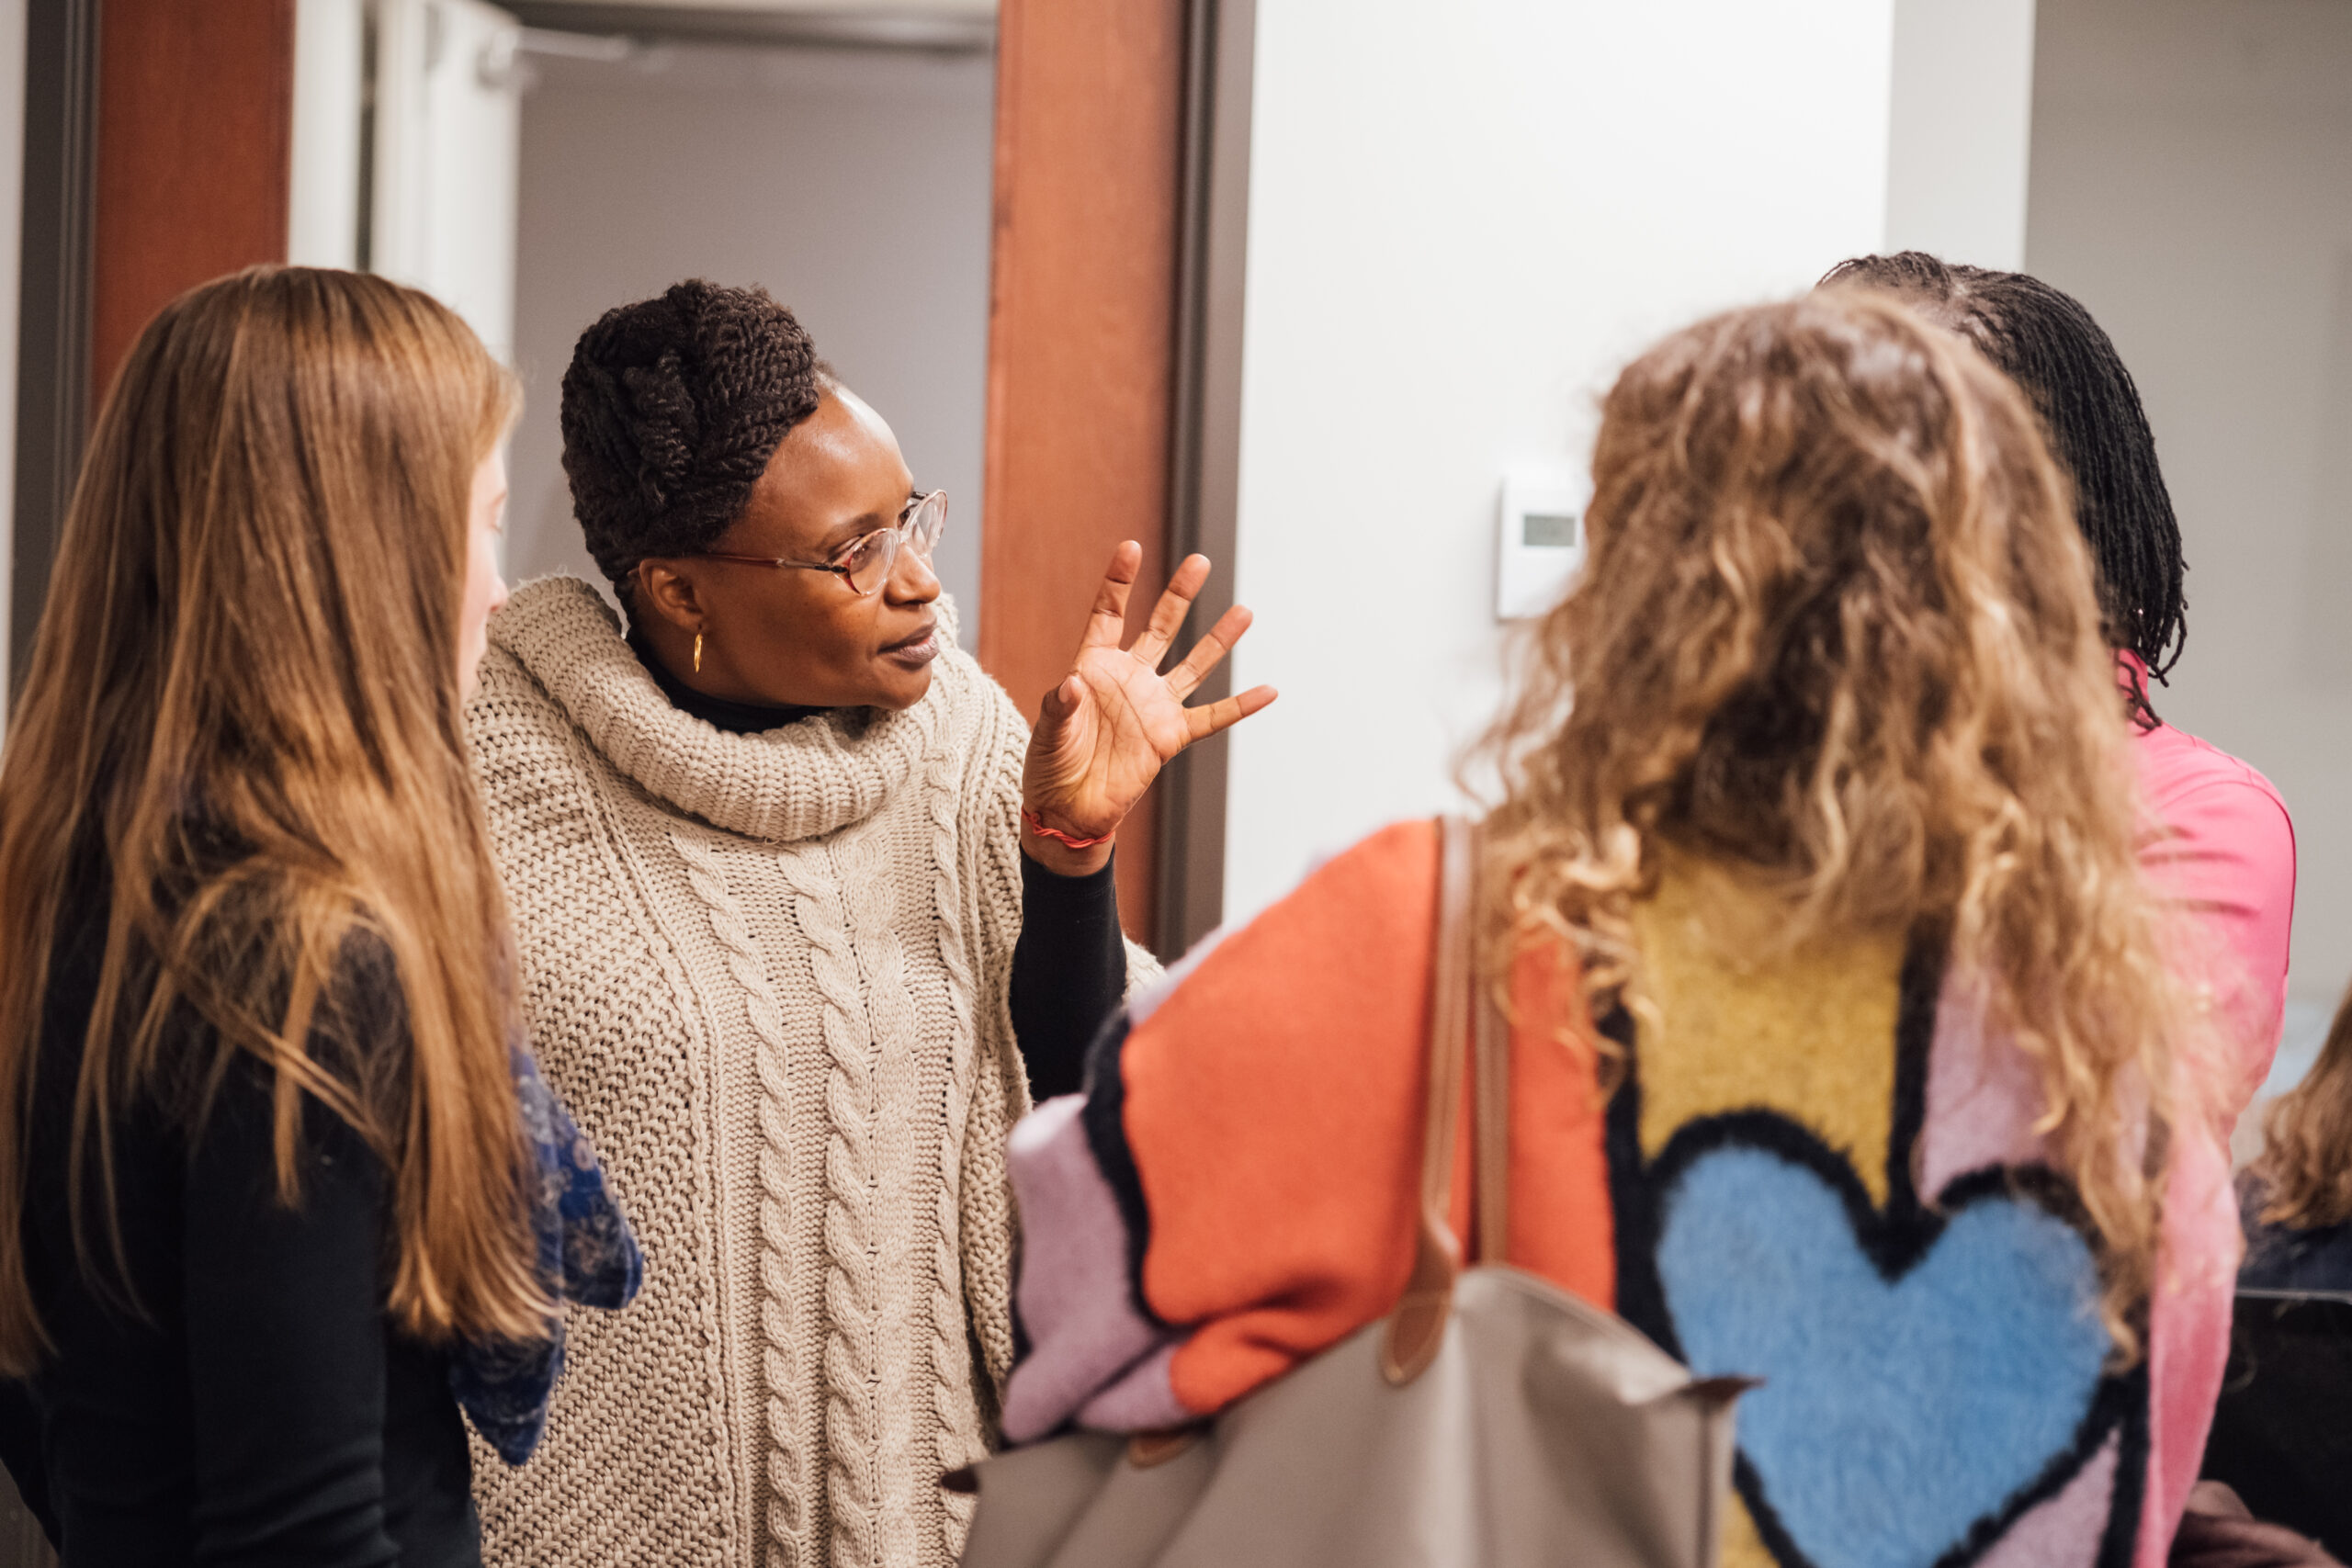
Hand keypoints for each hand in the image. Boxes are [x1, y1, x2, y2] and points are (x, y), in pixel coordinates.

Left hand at [1021, 543, 1276, 875]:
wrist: (1068, 810)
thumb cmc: (1050, 765)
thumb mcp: (1048, 731)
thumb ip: (1060, 705)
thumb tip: (1072, 683)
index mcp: (1094, 667)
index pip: (1109, 614)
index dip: (1120, 582)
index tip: (1132, 547)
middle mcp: (1129, 679)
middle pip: (1161, 627)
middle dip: (1180, 595)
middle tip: (1200, 562)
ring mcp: (1153, 706)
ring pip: (1193, 666)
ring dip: (1218, 640)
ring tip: (1243, 611)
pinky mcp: (1170, 737)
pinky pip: (1212, 718)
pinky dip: (1240, 706)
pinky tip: (1268, 691)